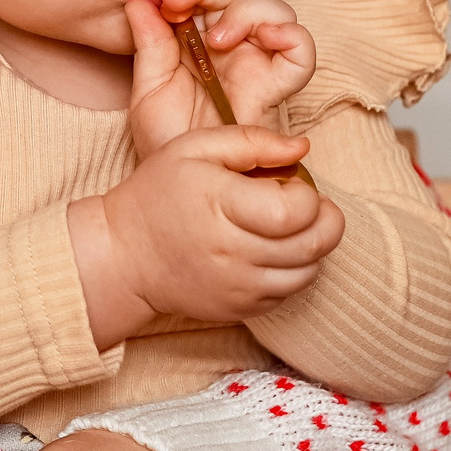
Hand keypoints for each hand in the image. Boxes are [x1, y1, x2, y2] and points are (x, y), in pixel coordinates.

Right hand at [69, 125, 344, 342]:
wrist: (123, 254)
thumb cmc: (158, 193)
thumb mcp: (194, 148)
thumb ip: (251, 140)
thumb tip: (301, 147)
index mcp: (221, 205)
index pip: (297, 211)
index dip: (309, 195)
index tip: (292, 184)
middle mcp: (233, 252)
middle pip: (313, 245)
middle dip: (326, 221)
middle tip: (311, 205)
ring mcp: (238, 287)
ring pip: (308, 273)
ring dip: (312, 248)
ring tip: (289, 227)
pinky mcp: (240, 309)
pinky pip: (288, 293)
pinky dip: (292, 271)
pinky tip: (270, 250)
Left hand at [122, 0, 315, 152]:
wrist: (186, 186)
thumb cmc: (168, 142)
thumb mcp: (148, 89)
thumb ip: (148, 45)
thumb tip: (139, 1)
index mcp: (197, 42)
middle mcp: (231, 48)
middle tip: (180, 3)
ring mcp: (257, 64)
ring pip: (273, 11)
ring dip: (246, 9)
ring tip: (218, 37)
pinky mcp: (277, 86)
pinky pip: (302, 51)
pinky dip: (291, 34)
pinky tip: (265, 38)